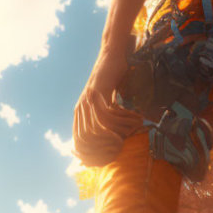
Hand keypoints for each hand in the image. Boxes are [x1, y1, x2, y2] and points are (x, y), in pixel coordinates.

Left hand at [73, 43, 142, 166]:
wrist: (111, 56)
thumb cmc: (111, 80)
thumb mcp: (104, 102)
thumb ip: (103, 118)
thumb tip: (111, 140)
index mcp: (80, 113)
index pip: (79, 144)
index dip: (92, 154)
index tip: (110, 157)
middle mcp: (81, 108)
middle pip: (87, 140)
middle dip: (106, 147)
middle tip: (124, 144)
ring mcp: (87, 100)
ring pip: (98, 129)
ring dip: (119, 132)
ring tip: (134, 128)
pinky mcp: (98, 92)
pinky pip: (108, 114)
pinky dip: (122, 120)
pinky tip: (134, 116)